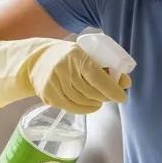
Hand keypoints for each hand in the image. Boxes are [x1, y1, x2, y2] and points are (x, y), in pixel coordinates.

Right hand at [0, 37, 130, 111]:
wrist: (35, 59)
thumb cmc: (67, 56)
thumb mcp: (85, 54)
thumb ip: (105, 67)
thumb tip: (126, 83)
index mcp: (76, 56)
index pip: (97, 77)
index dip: (112, 89)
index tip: (122, 96)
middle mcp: (64, 70)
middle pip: (92, 91)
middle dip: (106, 96)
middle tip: (112, 96)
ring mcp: (54, 84)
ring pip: (83, 101)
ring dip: (96, 103)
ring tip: (100, 99)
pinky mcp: (48, 95)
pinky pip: (72, 107)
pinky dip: (85, 108)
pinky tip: (90, 105)